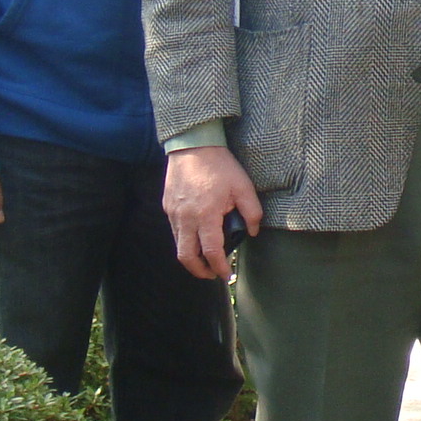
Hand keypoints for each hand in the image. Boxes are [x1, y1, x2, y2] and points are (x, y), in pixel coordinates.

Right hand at [166, 143, 263, 282]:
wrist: (193, 145)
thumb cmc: (220, 166)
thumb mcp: (244, 187)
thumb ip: (252, 212)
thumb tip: (252, 232)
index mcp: (206, 215)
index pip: (211, 251)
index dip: (219, 267)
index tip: (225, 274)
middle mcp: (186, 218)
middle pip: (186, 257)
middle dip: (199, 271)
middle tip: (211, 274)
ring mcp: (173, 213)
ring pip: (178, 245)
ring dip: (191, 257)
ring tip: (204, 259)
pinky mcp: (167, 206)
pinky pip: (174, 231)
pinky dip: (184, 241)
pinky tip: (196, 237)